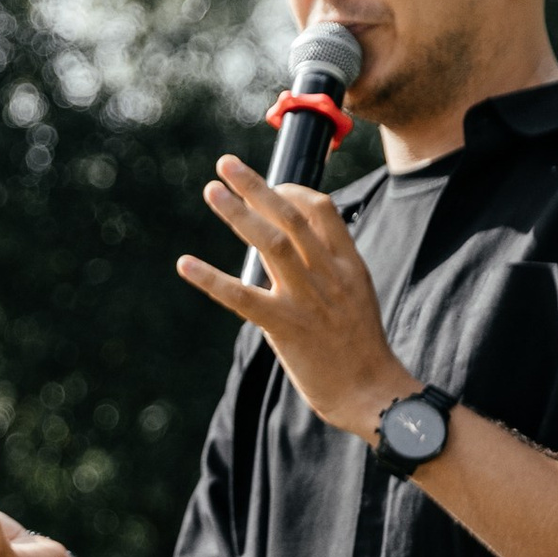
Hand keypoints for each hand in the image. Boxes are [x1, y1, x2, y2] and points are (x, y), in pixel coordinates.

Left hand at [176, 157, 410, 439]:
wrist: (371, 392)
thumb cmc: (360, 349)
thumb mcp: (356, 296)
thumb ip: (329, 269)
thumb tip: (297, 249)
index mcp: (348, 264)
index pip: (321, 209)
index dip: (291, 190)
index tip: (269, 185)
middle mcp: (328, 275)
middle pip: (290, 215)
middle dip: (256, 185)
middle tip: (225, 164)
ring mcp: (306, 300)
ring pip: (269, 243)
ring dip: (237, 213)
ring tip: (212, 191)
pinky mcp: (285, 327)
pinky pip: (241, 297)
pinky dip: (210, 278)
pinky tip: (185, 264)